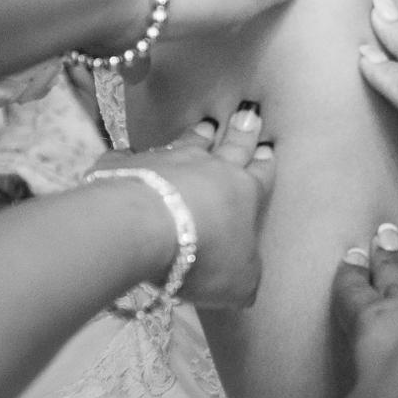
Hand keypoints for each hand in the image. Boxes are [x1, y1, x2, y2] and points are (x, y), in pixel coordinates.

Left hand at [90, 105, 275, 308]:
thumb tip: (248, 283)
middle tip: (248, 113)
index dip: (266, 164)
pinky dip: (133, 157)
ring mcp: (167, 161)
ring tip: (205, 124)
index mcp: (242, 192)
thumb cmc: (202, 254)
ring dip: (197, 135)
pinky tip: (129, 155)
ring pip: (187, 142)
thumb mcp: (239, 282)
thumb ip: (246, 278)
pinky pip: (131, 157)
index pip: (260, 175)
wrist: (143, 228)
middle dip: (242, 132)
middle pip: (231, 146)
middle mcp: (209, 169)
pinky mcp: (127, 164)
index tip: (269, 148)